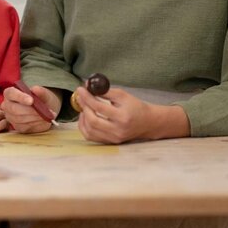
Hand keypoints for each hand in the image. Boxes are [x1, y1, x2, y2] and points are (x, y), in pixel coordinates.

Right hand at [1, 85, 59, 133]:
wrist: (45, 109)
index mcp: (10, 93)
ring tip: (47, 115)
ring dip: (35, 118)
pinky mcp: (17, 127)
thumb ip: (40, 91)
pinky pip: (25, 127)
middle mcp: (7, 105)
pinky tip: (43, 120)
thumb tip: (35, 90)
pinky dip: (36, 124)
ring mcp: (10, 117)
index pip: (11, 93)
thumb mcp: (43, 93)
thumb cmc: (41, 98)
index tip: (31, 101)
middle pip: (14, 109)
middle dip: (30, 110)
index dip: (20, 97)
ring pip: (20, 119)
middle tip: (43, 111)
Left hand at [75, 87, 189, 143]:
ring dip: (82, 117)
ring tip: (84, 106)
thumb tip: (87, 86)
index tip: (80, 89)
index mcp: (122, 117)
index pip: (99, 108)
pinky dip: (84, 126)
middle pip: (92, 120)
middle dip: (83, 107)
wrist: (148, 123)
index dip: (87, 97)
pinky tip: (85, 117)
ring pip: (89, 130)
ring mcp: (113, 138)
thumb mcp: (122, 95)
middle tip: (80, 97)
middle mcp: (117, 130)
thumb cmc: (135, 107)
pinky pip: (91, 136)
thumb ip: (104, 91)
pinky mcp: (110, 142)